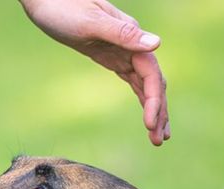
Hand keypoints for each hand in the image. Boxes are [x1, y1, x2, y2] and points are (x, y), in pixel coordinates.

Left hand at [18, 0, 169, 145]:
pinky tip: (147, 115)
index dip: (154, 100)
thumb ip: (123, 34)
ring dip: (154, 109)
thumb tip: (157, 44)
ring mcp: (122, 50)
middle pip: (153, 82)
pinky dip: (142, 98)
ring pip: (145, 84)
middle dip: (159, 111)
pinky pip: (132, 80)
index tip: (150, 125)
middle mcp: (131, 43)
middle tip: (160, 141)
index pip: (151, 73)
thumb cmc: (63, 6)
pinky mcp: (109, 56)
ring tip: (158, 137)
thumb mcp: (90, 23)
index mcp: (130, 35)